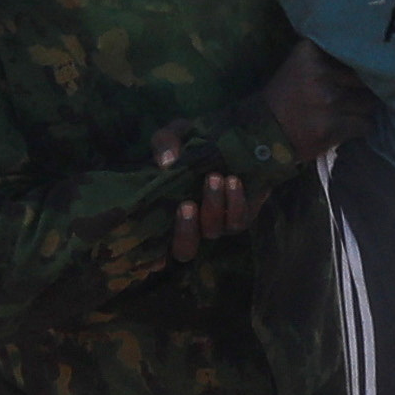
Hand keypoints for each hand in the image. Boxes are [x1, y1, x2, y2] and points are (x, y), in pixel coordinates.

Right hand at [159, 131, 259, 257]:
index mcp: (168, 213)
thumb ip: (165, 143)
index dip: (153, 260)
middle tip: (187, 204)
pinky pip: (240, 220)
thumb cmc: (196, 140)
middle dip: (185, 231)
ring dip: (214, 207)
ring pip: (214, 231)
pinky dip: (236, 203)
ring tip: (215, 178)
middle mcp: (192, 225)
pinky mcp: (242, 215)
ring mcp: (218, 223)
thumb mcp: (176, 134)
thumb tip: (167, 162)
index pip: (156, 247)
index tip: (154, 260)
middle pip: (185, 250)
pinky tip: (233, 181)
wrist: (238, 135)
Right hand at [263, 36, 370, 162]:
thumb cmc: (284, 99)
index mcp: (308, 53)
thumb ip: (326, 56)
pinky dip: (359, 128)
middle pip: (363, 77)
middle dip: (361, 89)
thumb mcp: (299, 66)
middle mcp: (319, 73)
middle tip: (352, 97)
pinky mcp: (332, 126)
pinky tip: (345, 129)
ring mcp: (327, 100)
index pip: (351, 51)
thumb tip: (366, 55)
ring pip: (368, 102)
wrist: (261, 134)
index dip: (359, 62)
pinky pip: (365, 124)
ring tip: (347, 114)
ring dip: (361, 110)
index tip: (358, 70)